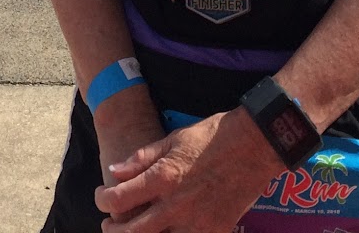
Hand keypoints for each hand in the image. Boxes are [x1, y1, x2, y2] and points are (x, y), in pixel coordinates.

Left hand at [95, 107, 281, 232]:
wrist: (255, 145)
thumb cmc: (213, 136)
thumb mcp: (173, 139)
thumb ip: (142, 159)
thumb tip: (115, 171)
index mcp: (163, 178)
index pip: (118, 200)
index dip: (103, 200)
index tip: (103, 196)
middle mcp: (176, 205)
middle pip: (131, 232)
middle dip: (113, 230)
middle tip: (110, 224)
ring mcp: (196, 222)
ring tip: (134, 232)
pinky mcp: (215, 231)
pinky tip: (166, 232)